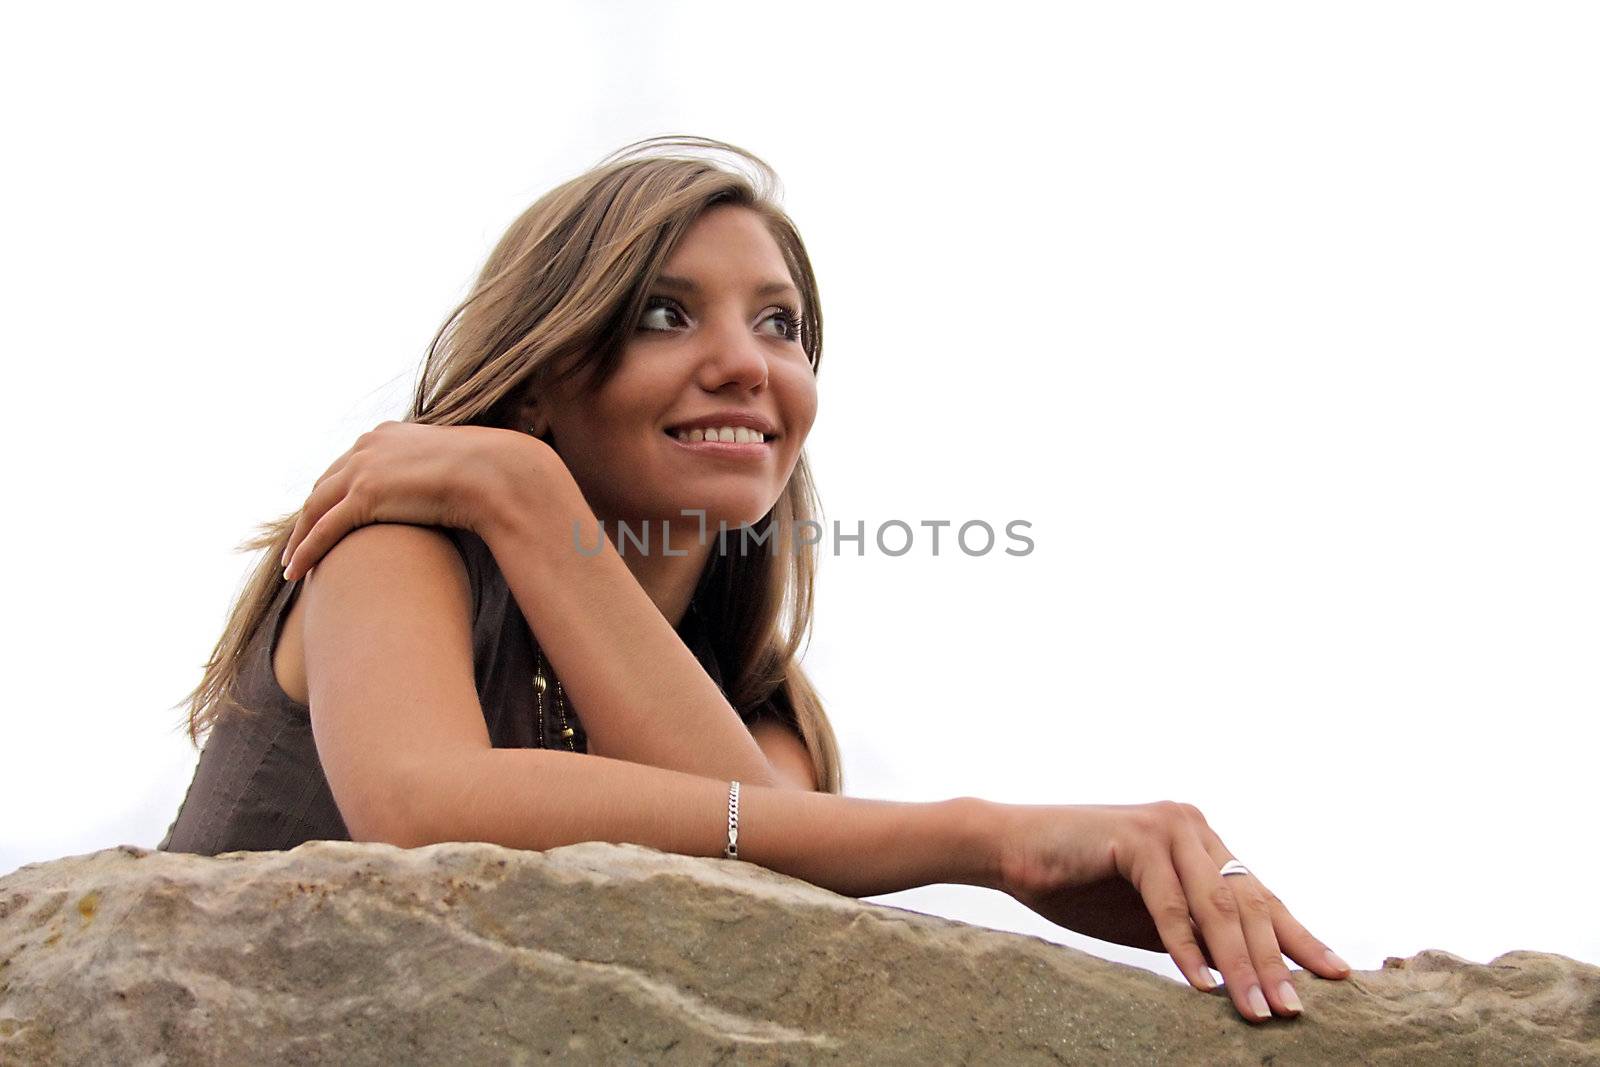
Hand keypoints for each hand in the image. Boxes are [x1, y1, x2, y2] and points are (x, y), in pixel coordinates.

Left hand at [279, 420, 555, 581]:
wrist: (497, 474)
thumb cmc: (487, 474)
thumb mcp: (453, 466)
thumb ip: (436, 474)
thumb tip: (446, 491)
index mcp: (387, 435)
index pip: (347, 466)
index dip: (332, 494)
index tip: (323, 516)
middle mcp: (367, 446)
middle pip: (324, 486)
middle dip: (308, 517)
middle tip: (297, 543)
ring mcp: (363, 469)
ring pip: (316, 509)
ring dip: (298, 539)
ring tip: (291, 565)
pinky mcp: (365, 496)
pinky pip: (323, 529)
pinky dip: (306, 551)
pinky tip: (296, 572)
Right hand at [995, 800, 1349, 1022]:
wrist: (1009, 849)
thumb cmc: (1076, 884)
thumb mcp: (1148, 919)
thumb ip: (1195, 934)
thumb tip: (1246, 979)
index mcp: (1201, 842)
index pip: (1259, 896)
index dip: (1297, 938)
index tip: (1334, 976)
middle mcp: (1193, 827)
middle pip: (1247, 903)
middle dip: (1273, 962)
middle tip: (1293, 1011)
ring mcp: (1166, 827)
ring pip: (1216, 904)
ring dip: (1239, 963)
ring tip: (1257, 1010)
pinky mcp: (1135, 837)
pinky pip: (1169, 902)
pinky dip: (1185, 946)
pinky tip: (1202, 984)